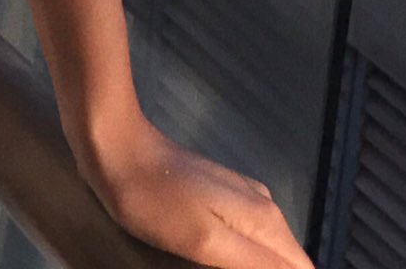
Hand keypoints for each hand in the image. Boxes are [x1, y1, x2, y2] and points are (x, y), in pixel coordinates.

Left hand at [72, 111, 313, 268]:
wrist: (117, 149)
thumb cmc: (155, 202)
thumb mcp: (206, 242)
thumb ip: (257, 265)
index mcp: (266, 221)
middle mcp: (264, 207)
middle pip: (288, 263)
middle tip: (216, 268)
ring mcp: (242, 199)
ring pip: (269, 252)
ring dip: (257, 268)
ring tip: (212, 266)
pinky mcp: (220, 198)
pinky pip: (247, 240)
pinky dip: (241, 259)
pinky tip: (218, 265)